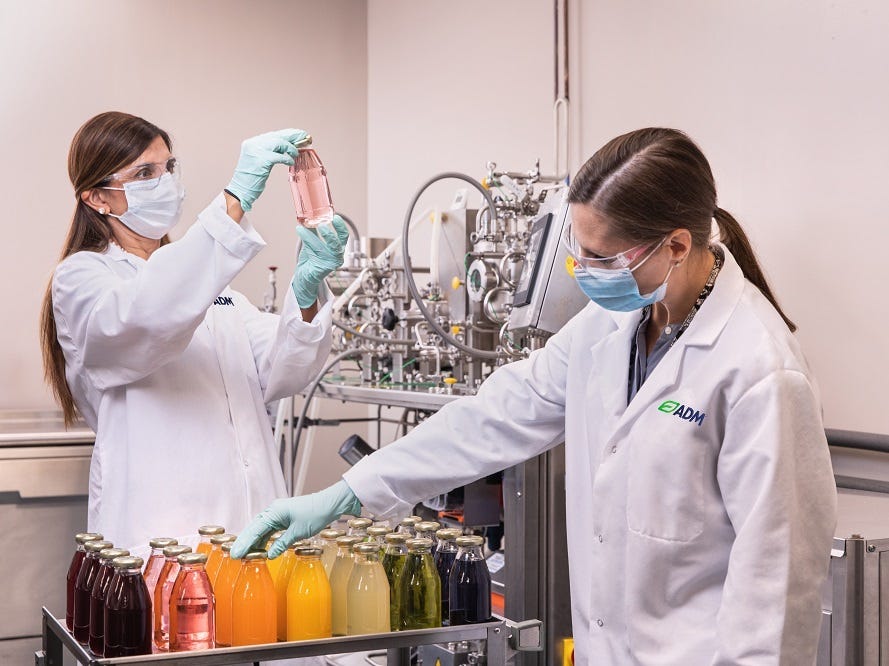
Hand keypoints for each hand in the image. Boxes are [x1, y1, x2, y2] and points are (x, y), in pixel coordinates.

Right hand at [226, 129, 308, 211]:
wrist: (240, 190)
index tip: (298, 135)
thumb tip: (286, 147)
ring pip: (279, 142)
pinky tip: (291, 162)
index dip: (287, 134)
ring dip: (290, 148)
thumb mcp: (259, 160)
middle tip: (304, 138)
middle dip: (292, 137)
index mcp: (251, 143)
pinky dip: (287, 159)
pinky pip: (279, 156)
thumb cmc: (251, 179)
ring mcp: (256, 151)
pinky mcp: (261, 161)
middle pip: (277, 136)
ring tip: (296, 153)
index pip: (272, 135)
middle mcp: (253, 144)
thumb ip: (269, 152)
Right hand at [232, 480, 361, 558]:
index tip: (235, 554)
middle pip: (254, 528)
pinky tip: (260, 549)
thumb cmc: (316, 514)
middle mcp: (273, 511)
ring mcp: (278, 514)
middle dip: (245, 542)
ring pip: (261, 529)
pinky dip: (264, 539)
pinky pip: (269, 529)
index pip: (255, 529)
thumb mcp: (299, 532)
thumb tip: (269, 556)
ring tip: (245, 555)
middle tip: (234, 556)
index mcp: (274, 512)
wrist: (330, 503)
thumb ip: (282, 544)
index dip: (245, 543)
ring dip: (254, 541)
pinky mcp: (284, 517)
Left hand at [291, 215, 349, 307]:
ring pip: (321, 249)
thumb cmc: (311, 259)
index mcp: (338, 249)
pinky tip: (300, 232)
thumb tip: (309, 216)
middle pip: (337, 245)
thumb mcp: (313, 241)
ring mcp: (330, 264)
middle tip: (320, 225)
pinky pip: (313, 255)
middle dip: (329, 235)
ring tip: (302, 227)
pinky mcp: (321, 270)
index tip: (335, 217)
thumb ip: (313, 230)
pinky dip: (306, 242)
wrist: (305, 276)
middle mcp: (337, 257)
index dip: (341, 227)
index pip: (344, 237)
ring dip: (310, 236)